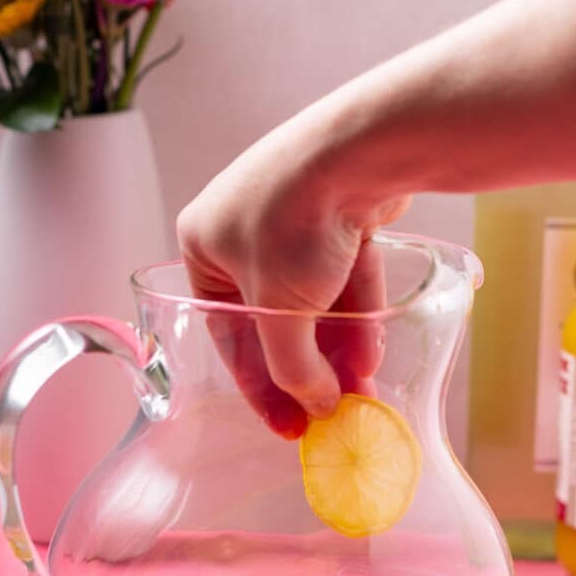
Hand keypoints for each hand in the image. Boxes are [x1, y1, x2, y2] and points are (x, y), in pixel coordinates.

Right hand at [177, 122, 409, 438]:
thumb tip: (315, 405)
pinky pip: (344, 276)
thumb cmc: (295, 224)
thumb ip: (292, 368)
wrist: (361, 150)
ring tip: (359, 393)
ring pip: (315, 300)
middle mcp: (244, 228)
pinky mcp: (340, 213)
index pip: (228, 332)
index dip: (258, 387)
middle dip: (306, 370)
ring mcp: (295, 218)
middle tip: (327, 413)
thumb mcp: (281, 311)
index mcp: (204, 244)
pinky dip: (357, 313)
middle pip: (275, 320)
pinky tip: (371, 354)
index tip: (285, 424)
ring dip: (336, 349)